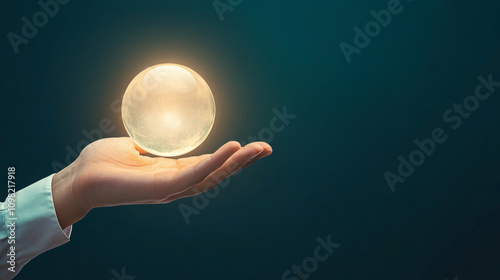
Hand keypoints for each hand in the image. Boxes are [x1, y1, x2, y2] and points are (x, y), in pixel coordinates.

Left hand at [52, 137, 271, 227]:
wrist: (80, 178)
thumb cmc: (102, 162)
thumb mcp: (132, 145)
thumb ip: (148, 142)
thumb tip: (156, 129)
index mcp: (171, 173)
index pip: (207, 165)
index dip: (229, 157)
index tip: (249, 146)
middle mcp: (177, 183)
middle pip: (218, 173)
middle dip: (244, 163)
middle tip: (267, 148)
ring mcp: (172, 187)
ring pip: (213, 175)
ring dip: (238, 163)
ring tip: (259, 149)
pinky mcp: (164, 188)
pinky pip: (196, 173)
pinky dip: (216, 161)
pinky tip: (234, 148)